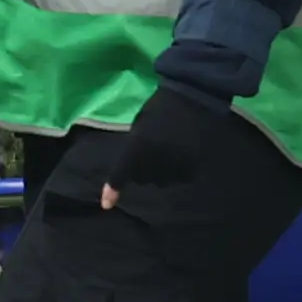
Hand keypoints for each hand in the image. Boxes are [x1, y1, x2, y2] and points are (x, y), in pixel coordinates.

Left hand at [103, 82, 228, 209]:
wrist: (194, 96)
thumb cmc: (162, 105)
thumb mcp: (141, 123)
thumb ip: (135, 144)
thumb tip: (134, 163)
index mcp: (137, 146)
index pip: (121, 173)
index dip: (113, 190)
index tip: (107, 204)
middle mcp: (154, 160)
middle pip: (143, 179)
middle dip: (143, 171)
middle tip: (151, 154)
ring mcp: (174, 164)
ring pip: (162, 181)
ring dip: (162, 173)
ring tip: (169, 154)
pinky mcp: (192, 165)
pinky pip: (181, 177)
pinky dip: (180, 170)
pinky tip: (183, 154)